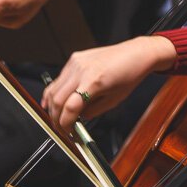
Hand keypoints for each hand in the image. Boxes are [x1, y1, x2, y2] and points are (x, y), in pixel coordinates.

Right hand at [42, 36, 175, 129]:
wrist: (134, 54)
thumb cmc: (129, 75)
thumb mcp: (114, 100)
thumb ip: (93, 111)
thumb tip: (78, 118)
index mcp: (94, 81)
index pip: (70, 107)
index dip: (65, 123)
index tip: (67, 131)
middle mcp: (81, 70)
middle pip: (57, 99)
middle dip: (56, 117)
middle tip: (60, 128)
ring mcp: (76, 63)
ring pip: (53, 88)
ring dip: (52, 106)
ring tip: (56, 117)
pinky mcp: (74, 59)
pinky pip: (58, 79)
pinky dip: (55, 92)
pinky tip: (53, 101)